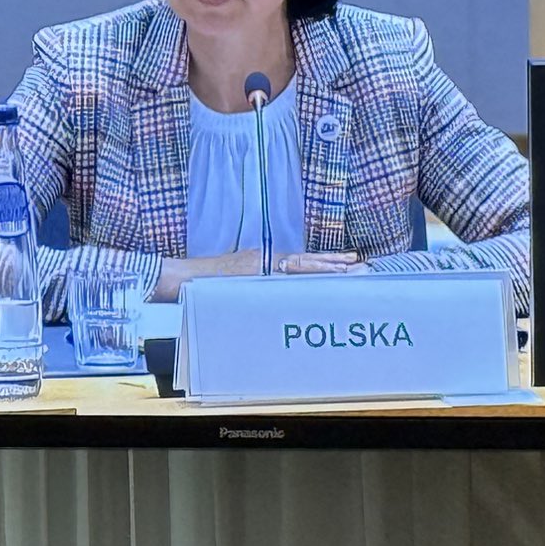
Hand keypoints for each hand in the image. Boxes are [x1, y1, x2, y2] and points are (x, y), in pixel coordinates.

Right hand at [149, 249, 368, 300]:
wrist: (184, 277)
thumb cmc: (208, 282)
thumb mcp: (239, 278)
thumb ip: (259, 280)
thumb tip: (279, 286)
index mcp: (265, 260)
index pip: (301, 260)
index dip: (325, 261)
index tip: (347, 261)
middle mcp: (266, 259)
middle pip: (307, 261)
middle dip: (334, 263)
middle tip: (360, 264)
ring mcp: (260, 265)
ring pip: (299, 266)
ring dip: (325, 268)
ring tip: (349, 269)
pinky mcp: (252, 271)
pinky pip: (280, 276)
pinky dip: (300, 275)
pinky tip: (317, 278)